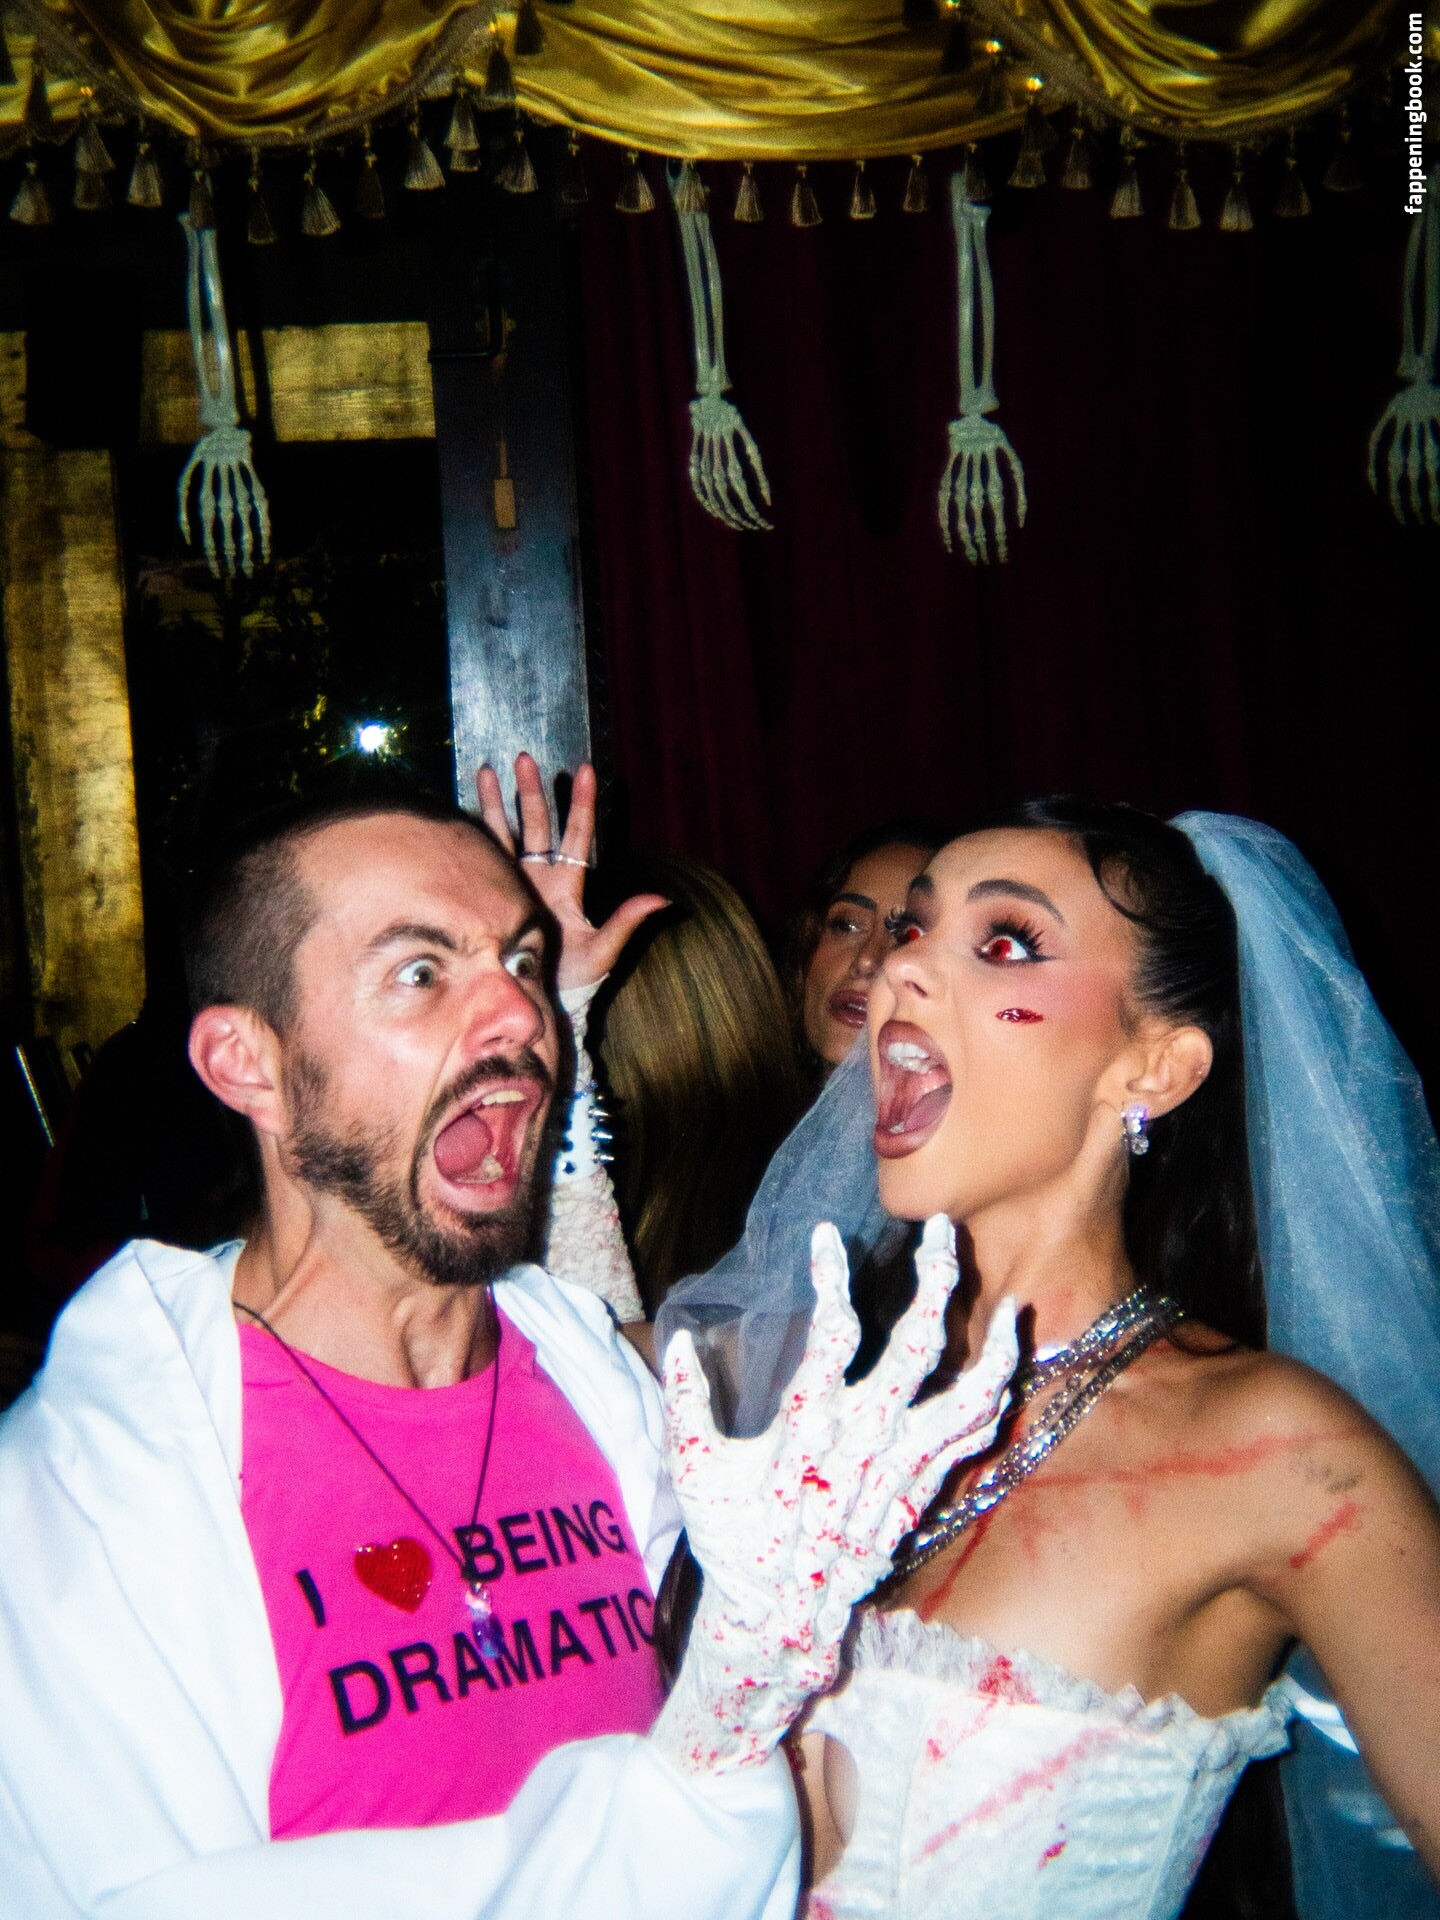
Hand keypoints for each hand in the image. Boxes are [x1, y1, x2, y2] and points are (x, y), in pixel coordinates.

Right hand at [475, 753, 666, 992]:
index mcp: (568, 884)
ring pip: (506, 833)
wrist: (539, 998)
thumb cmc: (575, 978)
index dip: (582, 804)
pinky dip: (475, 832)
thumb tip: (662, 900)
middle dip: (531, 791)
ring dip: (498, 802)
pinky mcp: (492, 893)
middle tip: (525, 758)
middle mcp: (541, 876)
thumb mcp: (602, 950)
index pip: (577, 836)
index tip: (586, 770)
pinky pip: (483, 857)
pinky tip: (464, 808)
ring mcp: (515, 882)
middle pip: (537, 824)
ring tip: (488, 769)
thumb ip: (626, 923)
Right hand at [651, 1215, 1018, 1773]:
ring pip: (967, 1396)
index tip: (827, 1235)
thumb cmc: (734, 1539)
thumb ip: (685, 1403)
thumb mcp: (695, 1472)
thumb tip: (680, 1342)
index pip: (831, 1332)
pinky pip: (970, 1441)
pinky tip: (1003, 1370)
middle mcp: (866, 1440)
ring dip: (993, 1347)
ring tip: (1014, 1305)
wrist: (781, 1621)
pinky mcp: (920, 1494)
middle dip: (934, 1279)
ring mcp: (902, 1469)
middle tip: (940, 1230)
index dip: (830, 1278)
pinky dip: (992, 1401)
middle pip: (917, 1346)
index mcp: (810, 1426)